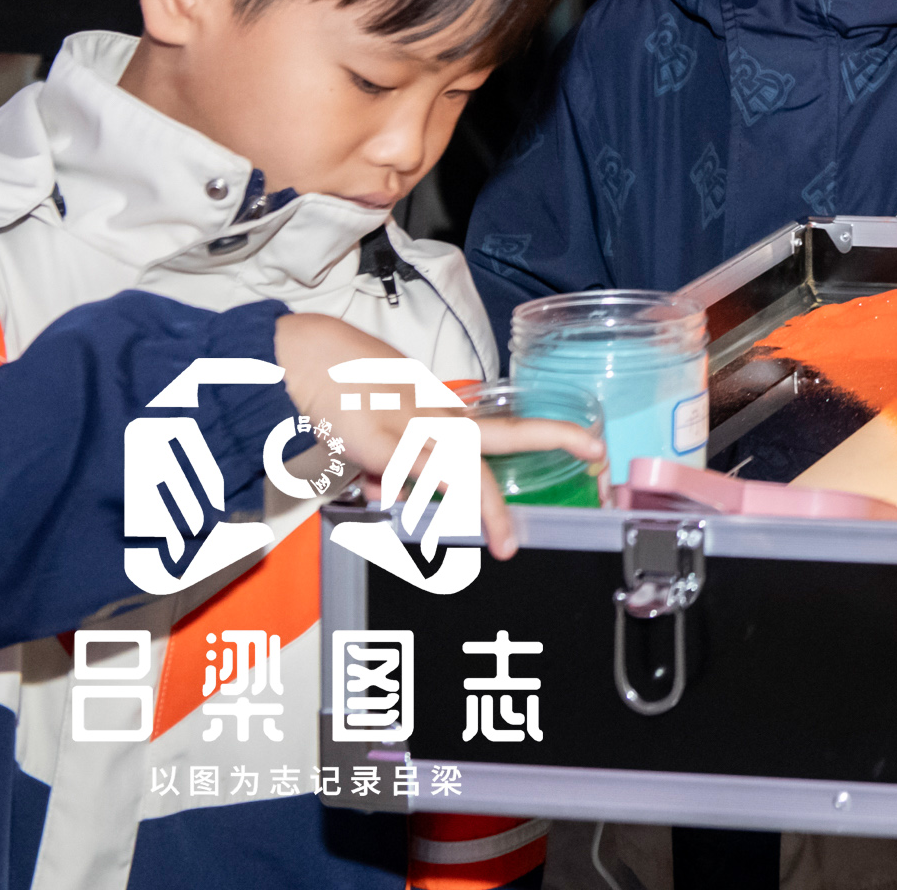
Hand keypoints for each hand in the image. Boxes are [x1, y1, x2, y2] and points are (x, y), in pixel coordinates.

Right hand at [273, 313, 601, 561]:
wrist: (301, 355)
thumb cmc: (338, 381)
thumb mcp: (377, 420)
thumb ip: (391, 460)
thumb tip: (391, 494)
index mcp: (440, 410)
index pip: (493, 432)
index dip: (535, 440)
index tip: (573, 448)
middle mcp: (436, 416)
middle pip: (506, 430)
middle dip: (555, 437)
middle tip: (594, 450)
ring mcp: (411, 428)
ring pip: (464, 466)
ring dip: (488, 506)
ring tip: (505, 541)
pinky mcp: (378, 442)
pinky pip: (408, 475)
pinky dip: (414, 498)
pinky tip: (416, 513)